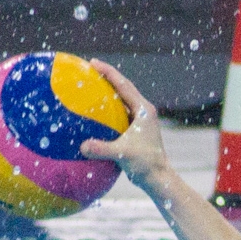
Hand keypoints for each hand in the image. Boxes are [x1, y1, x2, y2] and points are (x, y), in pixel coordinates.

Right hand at [80, 60, 170, 183]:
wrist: (158, 178)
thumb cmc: (145, 164)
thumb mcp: (122, 154)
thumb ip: (102, 149)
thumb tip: (82, 146)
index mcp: (143, 110)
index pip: (124, 85)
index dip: (108, 72)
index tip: (92, 62)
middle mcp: (143, 112)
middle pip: (123, 88)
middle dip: (106, 76)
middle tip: (88, 67)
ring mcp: (140, 121)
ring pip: (122, 100)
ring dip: (107, 92)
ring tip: (89, 85)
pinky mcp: (135, 130)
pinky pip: (118, 114)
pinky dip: (106, 110)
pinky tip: (91, 112)